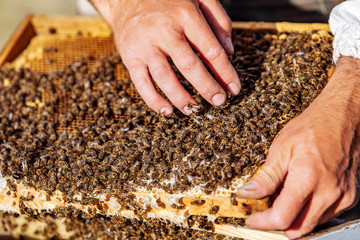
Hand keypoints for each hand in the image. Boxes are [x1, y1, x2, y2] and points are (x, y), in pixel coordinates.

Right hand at [92, 0, 239, 114]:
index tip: (234, 88)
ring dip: (181, 98)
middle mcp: (164, 30)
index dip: (225, 72)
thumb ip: (218, 19)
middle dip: (207, 87)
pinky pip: (141, 83)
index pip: (211, 49)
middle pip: (189, 66)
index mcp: (185, 15)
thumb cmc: (168, 1)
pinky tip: (167, 111)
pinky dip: (154, 100)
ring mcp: (145, 45)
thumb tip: (230, 52)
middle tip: (219, 102)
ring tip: (195, 110)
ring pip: (165, 77)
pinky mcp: (130, 57)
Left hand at [237, 56, 359, 238]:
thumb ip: (265, 177)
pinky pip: (326, 215)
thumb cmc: (313, 127)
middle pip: (298, 228)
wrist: (343, 117)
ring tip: (281, 198)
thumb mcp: (281, 148)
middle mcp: (330, 192)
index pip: (283, 218)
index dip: (263, 223)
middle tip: (263, 212)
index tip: (252, 219)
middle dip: (277, 225)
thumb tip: (247, 194)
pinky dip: (309, 211)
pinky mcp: (350, 196)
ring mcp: (343, 196)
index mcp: (308, 179)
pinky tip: (300, 195)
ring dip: (293, 219)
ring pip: (312, 224)